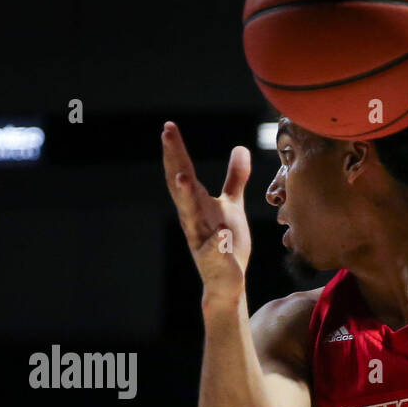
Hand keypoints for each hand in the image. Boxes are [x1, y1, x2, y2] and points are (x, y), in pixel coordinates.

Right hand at [162, 121, 251, 302]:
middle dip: (173, 160)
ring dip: (186, 196)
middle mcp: (193, 217)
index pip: (182, 171)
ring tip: (183, 177)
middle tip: (167, 135)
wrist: (227, 280)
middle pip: (179, 185)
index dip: (175, 150)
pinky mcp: (214, 259)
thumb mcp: (231, 205)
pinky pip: (214, 249)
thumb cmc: (226, 241)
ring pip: (190, 216)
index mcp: (195, 203)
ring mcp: (201, 238)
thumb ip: (234, 178)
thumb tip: (240, 148)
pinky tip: (221, 233)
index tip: (169, 126)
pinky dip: (217, 241)